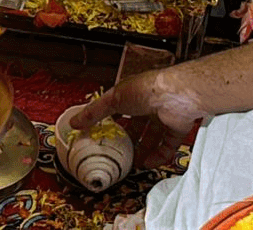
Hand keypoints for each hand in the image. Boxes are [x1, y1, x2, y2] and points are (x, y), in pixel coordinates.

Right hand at [72, 67, 205, 168]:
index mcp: (134, 93)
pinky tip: (147, 163)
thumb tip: (75, 122)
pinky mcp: (177, 127)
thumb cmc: (146, 89)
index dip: (112, 120)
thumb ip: (94, 113)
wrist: (177, 95)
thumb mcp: (113, 100)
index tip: (103, 133)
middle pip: (138, 124)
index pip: (121, 107)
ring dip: (143, 150)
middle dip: (129, 139)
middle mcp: (150, 103)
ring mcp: (165, 115)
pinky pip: (168, 145)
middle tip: (119, 152)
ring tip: (132, 163)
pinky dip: (158, 156)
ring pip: (153, 136)